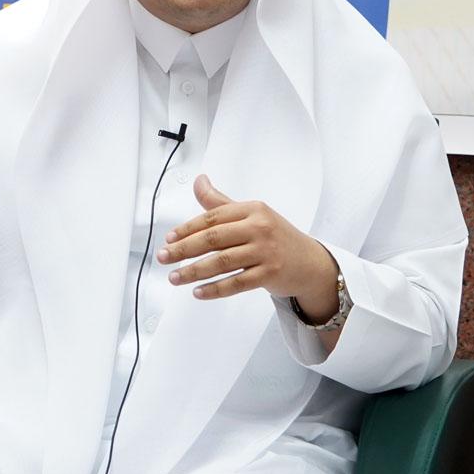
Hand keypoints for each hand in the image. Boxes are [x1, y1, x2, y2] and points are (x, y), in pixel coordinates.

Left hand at [157, 174, 338, 320]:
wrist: (310, 262)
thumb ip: (221, 202)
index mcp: (252, 209)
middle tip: (163, 257)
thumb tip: (199, 180)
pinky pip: (236, 283)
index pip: (212, 217)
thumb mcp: (252, 214)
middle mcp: (260, 228)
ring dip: (194, 271)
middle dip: (184, 249)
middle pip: (214, 238)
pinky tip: (198, 292)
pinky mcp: (270, 274)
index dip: (187, 229)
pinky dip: (215, 289)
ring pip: (222, 262)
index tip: (169, 239)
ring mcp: (266, 252)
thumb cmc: (275, 236)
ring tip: (175, 278)